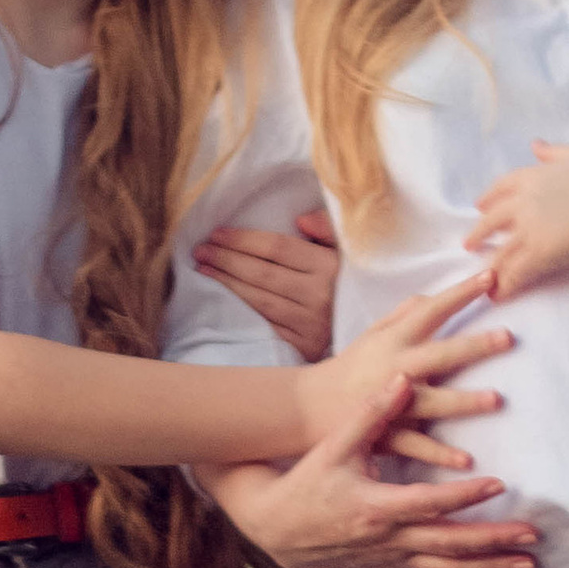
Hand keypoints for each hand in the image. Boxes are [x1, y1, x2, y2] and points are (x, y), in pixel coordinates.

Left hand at [194, 208, 339, 359]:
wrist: (367, 335)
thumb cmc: (349, 284)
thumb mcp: (347, 250)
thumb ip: (328, 228)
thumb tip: (300, 220)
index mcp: (330, 265)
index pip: (277, 247)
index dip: (243, 239)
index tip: (217, 233)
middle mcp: (320, 295)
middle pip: (262, 273)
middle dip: (226, 259)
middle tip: (201, 250)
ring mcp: (311, 324)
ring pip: (259, 300)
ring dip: (226, 283)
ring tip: (204, 270)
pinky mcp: (304, 347)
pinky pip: (265, 325)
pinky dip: (241, 311)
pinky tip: (223, 300)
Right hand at [197, 392, 539, 567]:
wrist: (277, 526)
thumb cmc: (307, 480)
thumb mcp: (335, 444)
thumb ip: (372, 411)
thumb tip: (403, 378)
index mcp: (376, 508)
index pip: (429, 503)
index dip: (465, 495)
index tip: (499, 484)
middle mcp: (389, 540)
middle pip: (449, 543)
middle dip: (493, 539)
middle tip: (532, 532)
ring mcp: (394, 560)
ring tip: (530, 565)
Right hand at [311, 277, 513, 471]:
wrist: (310, 407)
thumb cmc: (350, 366)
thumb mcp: (373, 334)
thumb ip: (404, 315)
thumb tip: (433, 297)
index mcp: (394, 340)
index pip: (432, 311)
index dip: (460, 293)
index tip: (490, 277)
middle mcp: (396, 369)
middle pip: (439, 355)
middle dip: (473, 346)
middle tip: (507, 337)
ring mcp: (393, 404)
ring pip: (433, 402)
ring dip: (464, 402)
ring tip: (495, 399)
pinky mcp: (388, 435)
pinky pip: (417, 446)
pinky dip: (440, 455)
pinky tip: (466, 461)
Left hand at [467, 144, 568, 299]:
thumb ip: (555, 152)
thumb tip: (536, 145)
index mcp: (532, 177)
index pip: (502, 187)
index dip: (489, 198)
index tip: (480, 206)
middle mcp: (522, 202)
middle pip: (492, 221)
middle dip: (479, 234)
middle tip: (469, 245)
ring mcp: (528, 228)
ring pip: (501, 251)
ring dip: (491, 267)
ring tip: (482, 280)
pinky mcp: (538, 251)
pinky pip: (516, 271)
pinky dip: (506, 285)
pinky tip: (500, 295)